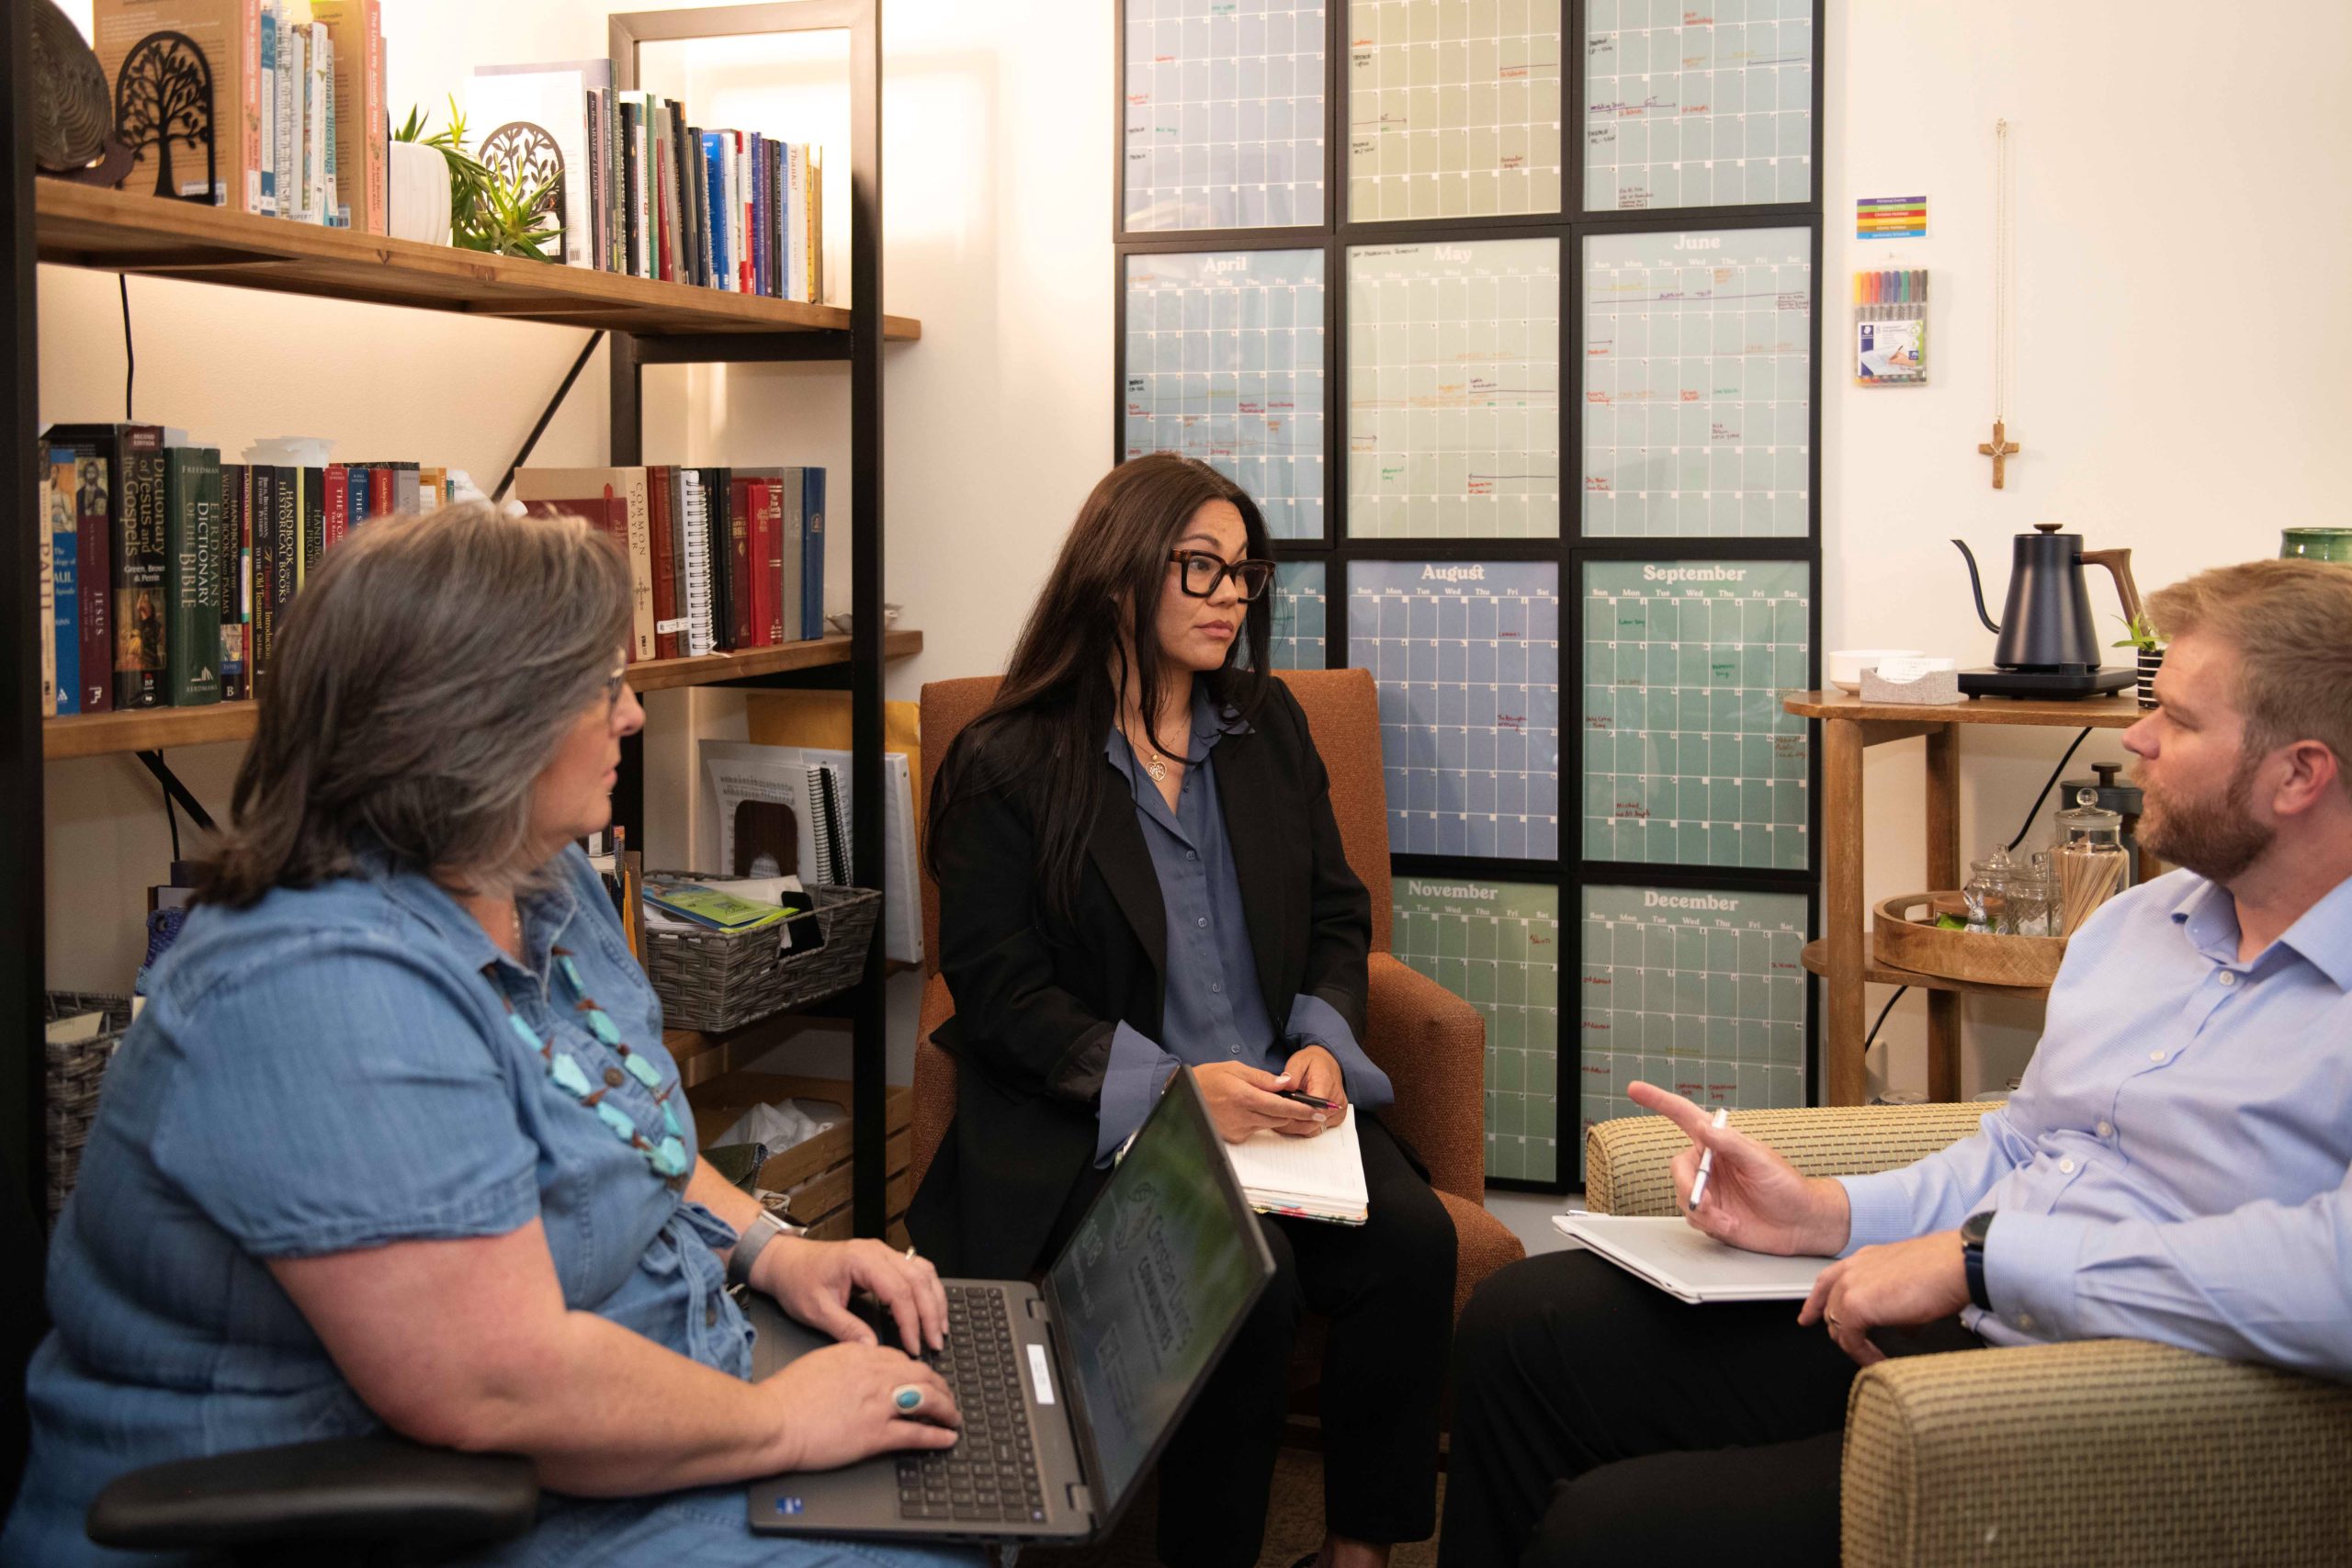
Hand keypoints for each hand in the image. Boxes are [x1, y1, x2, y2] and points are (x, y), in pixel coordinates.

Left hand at [758, 1237, 946, 1355]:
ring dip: (935, 1300)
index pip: (898, 1291)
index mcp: (860, 1260)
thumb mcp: (817, 1310)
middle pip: (918, 1280)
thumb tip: (873, 1349)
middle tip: (934, 1343)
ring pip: (923, 1271)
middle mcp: (877, 1251)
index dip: (910, 1321)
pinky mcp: (883, 1259)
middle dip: (930, 1313)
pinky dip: (927, 1290)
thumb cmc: (797, 1280)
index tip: (913, 1346)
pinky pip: (916, 1270)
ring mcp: (882, 1252)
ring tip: (939, 1328)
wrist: (785, 1262)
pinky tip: (931, 1308)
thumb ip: (847, 1329)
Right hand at [761, 1341, 959, 1472]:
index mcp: (860, 1353)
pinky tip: (947, 1438)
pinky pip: (917, 1433)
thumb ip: (845, 1358)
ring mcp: (879, 1404)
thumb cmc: (786, 1395)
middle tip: (947, 1395)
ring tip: (953, 1417)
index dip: (915, 1369)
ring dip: (946, 1408)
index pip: (900, 1357)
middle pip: (922, 1373)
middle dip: (940, 1385)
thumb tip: (859, 1360)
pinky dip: (937, 1435)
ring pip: (928, 1399)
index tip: (921, 1377)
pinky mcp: (877, 1434)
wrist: (773, 1419)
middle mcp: (876, 1374)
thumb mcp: (819, 1360)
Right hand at [1193, 1060, 1308, 1143]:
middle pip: (1279, 1119)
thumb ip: (1263, 1078)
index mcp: (1244, 1096)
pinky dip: (1258, 1120)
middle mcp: (1242, 1116)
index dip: (1302, 1110)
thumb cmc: (1208, 1079)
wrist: (1184, 1096)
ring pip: (1269, 1125)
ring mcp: (1238, 1129)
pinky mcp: (1234, 1138)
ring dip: (1274, 1115)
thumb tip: (1286, 1083)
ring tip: (1262, 1100)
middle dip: (1290, 1111)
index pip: (1281, 1107)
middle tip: (1297, 1102)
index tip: (1318, 1111)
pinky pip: (1256, 1130)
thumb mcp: (1235, 1069)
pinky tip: (1245, 1109)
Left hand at [1275, 1043, 1347, 1137]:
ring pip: (1313, 1129)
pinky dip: (1303, 1126)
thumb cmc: (1313, 1062)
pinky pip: (1317, 1129)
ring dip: (1296, 1126)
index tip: (1279, 1111)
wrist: (1328, 1064)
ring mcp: (1338, 1111)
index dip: (1295, 1113)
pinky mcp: (1336, 1118)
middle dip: (1291, 1122)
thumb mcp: (1298, 1062)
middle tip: (1273, 1117)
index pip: (1313, 1108)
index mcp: (1326, 1084)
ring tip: (1281, 1117)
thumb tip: (1284, 1088)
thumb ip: (1291, 1075)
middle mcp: (1336, 1101)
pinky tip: (1292, 1118)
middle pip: (1312, 1122)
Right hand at [1628, 1081, 1850, 1256]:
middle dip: (1687, 1187)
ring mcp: (1710, 1190)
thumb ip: (1731, 1144)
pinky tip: (1730, 1225)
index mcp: (1719, 1143)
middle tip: (1704, 1202)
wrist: (1800, 1224)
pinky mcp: (1712, 1215)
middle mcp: (1710, 1165)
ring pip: (1682, 1197)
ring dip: (1702, 1210)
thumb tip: (1705, 1127)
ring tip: (1727, 1218)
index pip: (1683, 1116)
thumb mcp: (1761, 1161)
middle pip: (1678, 1169)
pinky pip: (1693, 1218)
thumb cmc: (1787, 1186)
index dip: (1658, 1101)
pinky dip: (1709, 1224)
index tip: (1635, 1089)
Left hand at [1797, 1231, 1969, 1367]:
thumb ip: (1900, 1306)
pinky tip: (1877, 1362)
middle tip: (1853, 1350)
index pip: (1828, 1281)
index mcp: (1864, 1260)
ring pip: (1837, 1326)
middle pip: (1829, 1307)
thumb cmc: (1946, 1271)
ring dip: (1854, 1347)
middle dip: (1838, 1332)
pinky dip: (1863, 1356)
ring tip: (1872, 1360)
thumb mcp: (1913, 1287)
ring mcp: (1851, 1286)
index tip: (1807, 1318)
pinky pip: (1850, 1340)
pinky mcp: (1856, 1306)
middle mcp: (1853, 1269)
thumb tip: (1904, 1327)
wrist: (1956, 1264)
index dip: (1815, 1303)